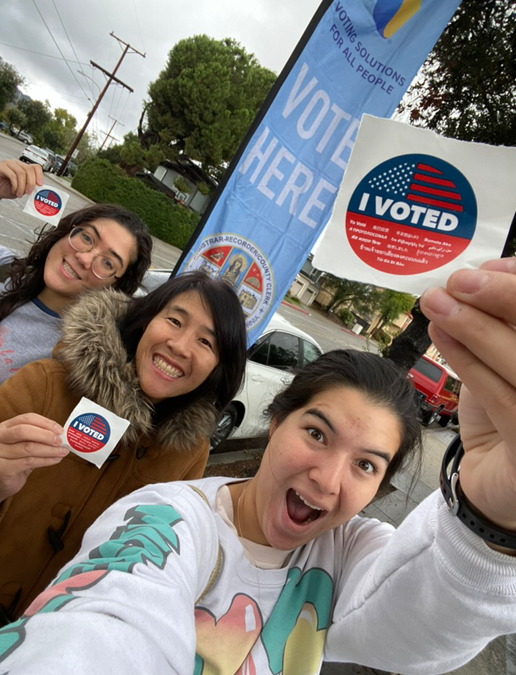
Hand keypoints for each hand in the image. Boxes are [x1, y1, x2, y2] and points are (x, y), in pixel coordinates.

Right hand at [0, 159, 42, 199]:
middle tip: (28, 192)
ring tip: (19, 193)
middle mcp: (16, 164)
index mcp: (23, 167)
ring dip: (22, 186)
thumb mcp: (22, 189)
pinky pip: (12, 175)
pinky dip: (15, 185)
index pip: (35, 167)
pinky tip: (14, 190)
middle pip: (29, 169)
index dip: (39, 175)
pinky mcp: (1, 167)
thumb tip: (38, 186)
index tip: (40, 184)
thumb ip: (29, 185)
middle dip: (31, 183)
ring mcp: (8, 164)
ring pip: (21, 173)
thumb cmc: (6, 189)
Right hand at [0, 413, 67, 501]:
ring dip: (50, 450)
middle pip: (23, 430)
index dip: (45, 423)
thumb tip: (61, 436)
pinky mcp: (2, 468)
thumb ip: (38, 439)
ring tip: (62, 452)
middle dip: (46, 435)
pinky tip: (55, 460)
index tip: (60, 430)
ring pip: (28, 448)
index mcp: (5, 427)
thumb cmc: (15, 461)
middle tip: (60, 441)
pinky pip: (29, 462)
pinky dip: (46, 460)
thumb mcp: (24, 445)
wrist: (1, 482)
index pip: (27, 418)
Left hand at [420, 258, 515, 534]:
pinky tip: (440, 337)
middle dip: (503, 298)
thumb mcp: (506, 358)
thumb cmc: (506, 410)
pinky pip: (503, 400)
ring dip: (476, 328)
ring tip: (436, 303)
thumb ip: (504, 320)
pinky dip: (469, 363)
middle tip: (459, 280)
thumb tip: (490, 270)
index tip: (486, 268)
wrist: (497, 482)